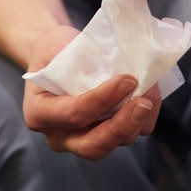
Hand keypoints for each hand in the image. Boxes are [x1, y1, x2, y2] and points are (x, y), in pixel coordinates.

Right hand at [20, 25, 158, 159]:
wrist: (56, 56)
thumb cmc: (55, 50)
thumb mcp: (58, 44)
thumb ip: (79, 56)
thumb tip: (118, 61)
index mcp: (39, 113)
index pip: (73, 114)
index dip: (102, 100)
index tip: (127, 80)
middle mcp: (59, 135)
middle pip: (93, 146)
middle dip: (122, 126)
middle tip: (143, 103)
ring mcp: (81, 140)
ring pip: (114, 144)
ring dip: (138, 120)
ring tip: (151, 91)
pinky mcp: (104, 137)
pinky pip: (128, 137)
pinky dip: (144, 120)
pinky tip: (150, 97)